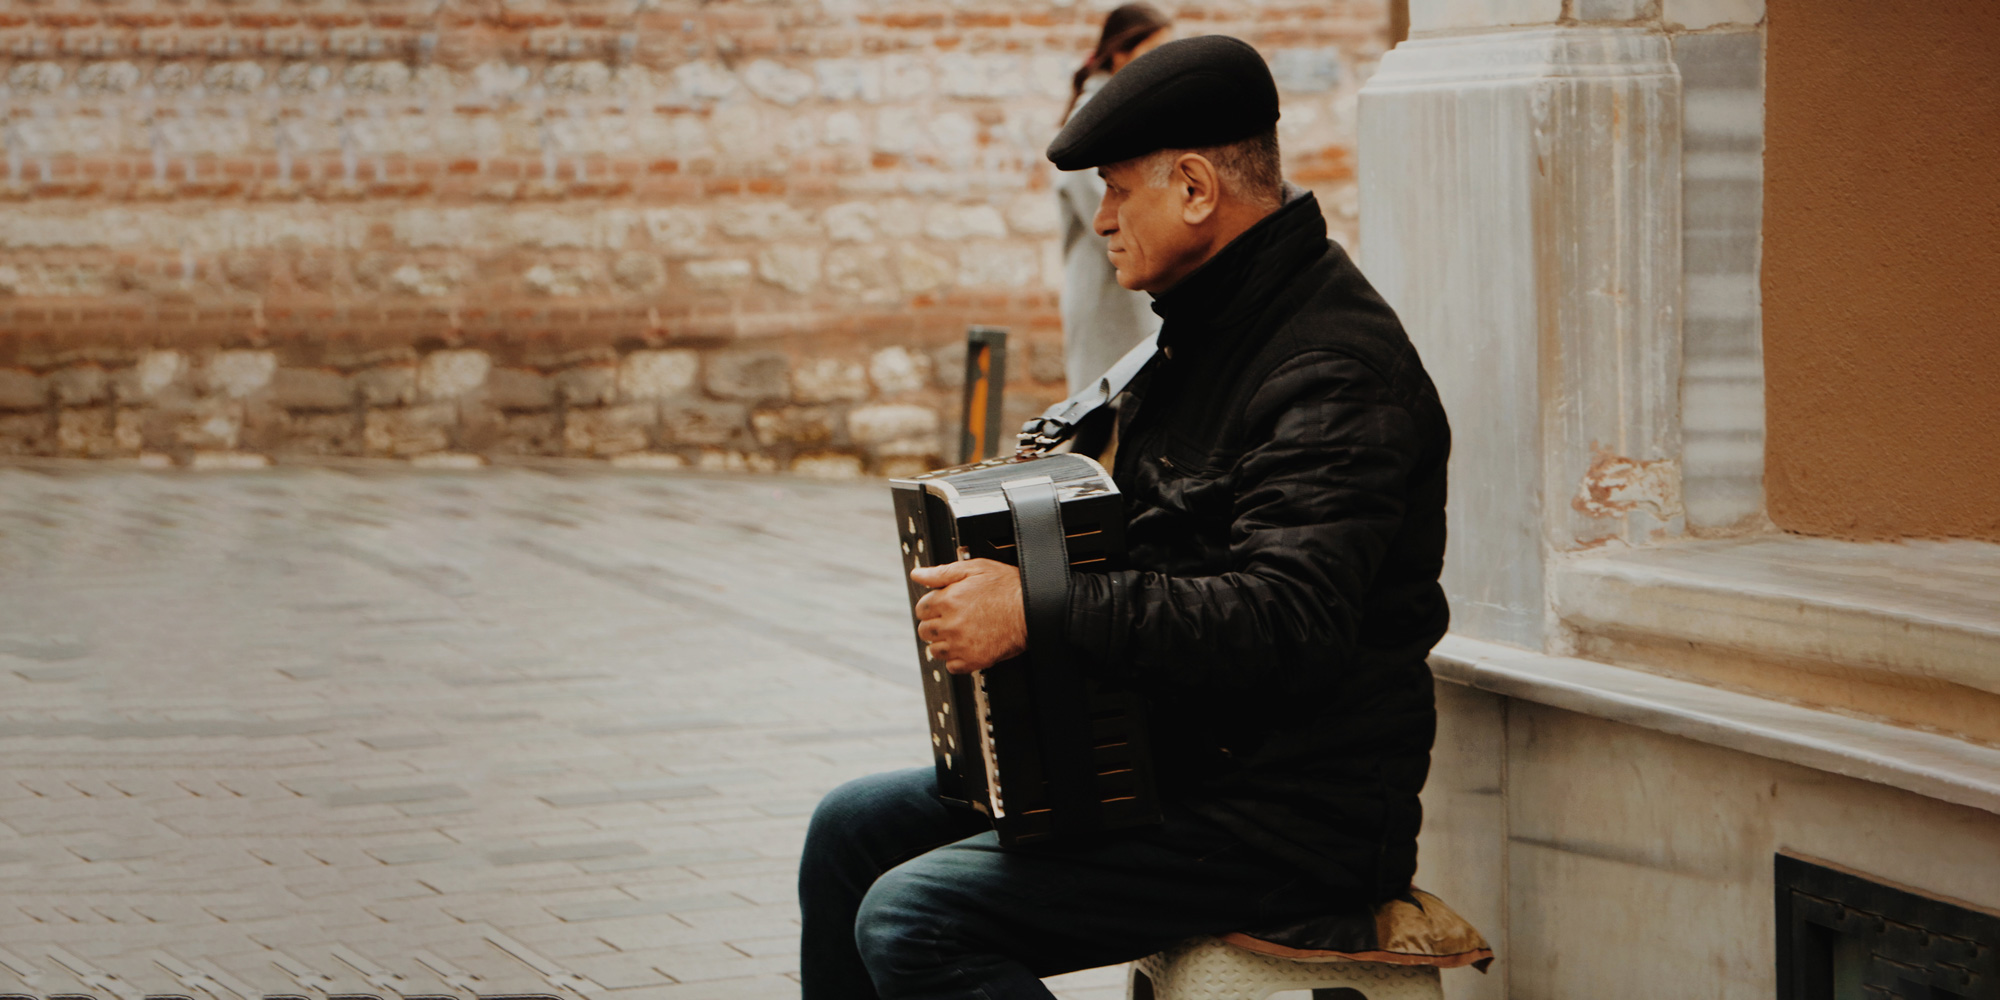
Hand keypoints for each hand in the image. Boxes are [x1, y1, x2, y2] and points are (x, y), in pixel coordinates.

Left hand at [910, 558, 1026, 674]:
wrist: (1032, 608)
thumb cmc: (1008, 587)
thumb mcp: (975, 568)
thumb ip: (941, 572)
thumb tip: (918, 574)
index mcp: (947, 600)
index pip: (921, 610)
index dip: (931, 607)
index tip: (941, 607)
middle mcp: (951, 624)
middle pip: (925, 631)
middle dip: (934, 625)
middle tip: (950, 620)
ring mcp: (961, 644)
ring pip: (935, 651)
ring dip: (943, 644)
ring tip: (958, 635)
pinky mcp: (974, 660)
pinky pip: (952, 667)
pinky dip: (956, 660)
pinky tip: (966, 648)